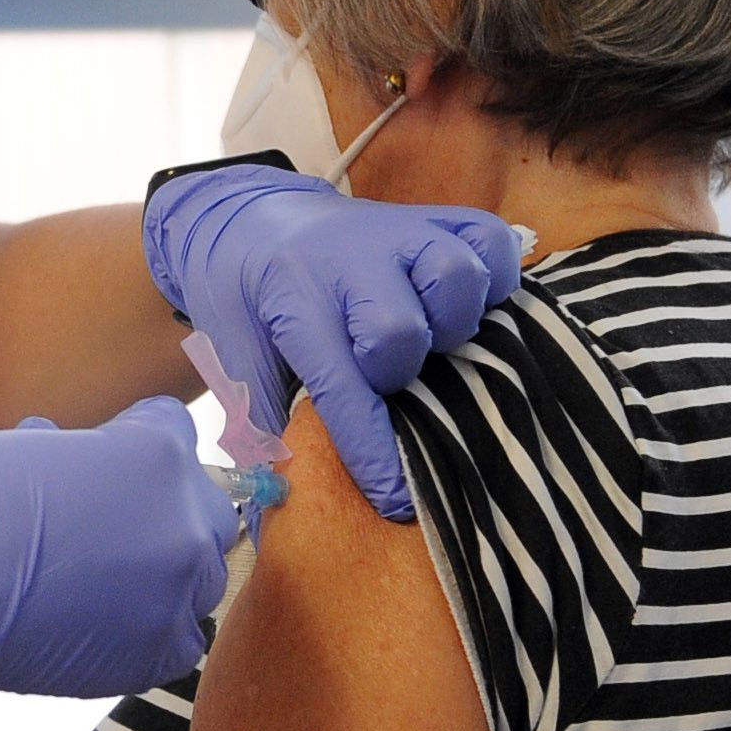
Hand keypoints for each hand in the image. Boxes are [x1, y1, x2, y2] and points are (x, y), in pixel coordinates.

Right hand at [0, 398, 237, 730]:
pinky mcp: (156, 652)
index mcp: (155, 453)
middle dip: (159, 509)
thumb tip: (96, 466)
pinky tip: (102, 620)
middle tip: (101, 526)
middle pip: (202, 507)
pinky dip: (151, 629)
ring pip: (198, 574)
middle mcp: (183, 521)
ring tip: (96, 578)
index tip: (101, 464)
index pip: (176, 432)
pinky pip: (182, 635)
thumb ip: (90, 455)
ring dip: (161, 571)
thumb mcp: (34, 445)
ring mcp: (175, 591)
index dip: (131, 443)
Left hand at [145, 163, 524, 521]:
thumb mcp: (234, 361)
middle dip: (401, 370)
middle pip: (401, 328)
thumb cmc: (246, 303)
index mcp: (294, 298)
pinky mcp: (437, 216)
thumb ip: (260, 430)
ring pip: (456, 275)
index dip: (372, 449)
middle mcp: (351, 257)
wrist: (250, 220)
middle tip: (389, 377)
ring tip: (437, 339)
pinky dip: (496, 276)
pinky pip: (492, 241)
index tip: (396, 498)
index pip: (342, 384)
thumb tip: (274, 514)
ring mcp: (399, 230)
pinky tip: (472, 304)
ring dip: (456, 320)